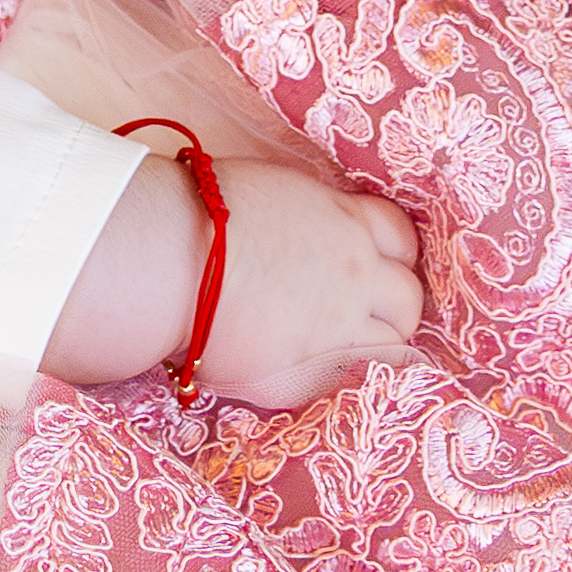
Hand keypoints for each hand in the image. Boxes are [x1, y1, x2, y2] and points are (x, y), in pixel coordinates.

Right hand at [199, 158, 424, 409]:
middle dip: (393, 307)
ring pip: (393, 345)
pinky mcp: (307, 372)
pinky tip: (307, 368)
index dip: (392, 253)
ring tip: (337, 348)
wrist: (163, 259)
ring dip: (375, 346)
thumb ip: (308, 216)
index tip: (375, 265)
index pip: (400, 236)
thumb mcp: (270, 191)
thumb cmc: (197, 213)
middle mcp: (353, 272)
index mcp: (342, 219)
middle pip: (408, 297)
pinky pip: (344, 381)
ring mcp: (337, 327)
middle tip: (362, 315)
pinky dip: (335, 376)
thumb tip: (310, 233)